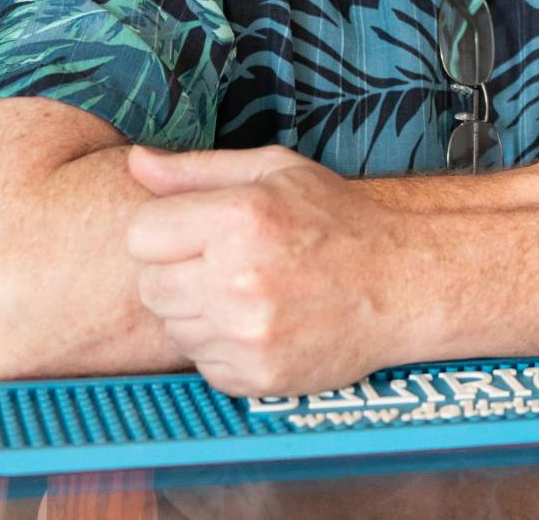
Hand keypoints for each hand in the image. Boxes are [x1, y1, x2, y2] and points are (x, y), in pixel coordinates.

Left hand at [125, 145, 403, 397]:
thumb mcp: (274, 171)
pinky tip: (260, 324)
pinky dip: (222, 348)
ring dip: (199, 314)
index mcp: (238, 219)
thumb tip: (135, 161)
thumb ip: (197, 170)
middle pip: (150, 286)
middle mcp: (237, 279)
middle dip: (178, 273)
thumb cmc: (337, 221)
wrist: (402, 284)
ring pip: (174, 329)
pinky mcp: (257, 377)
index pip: (139, 236)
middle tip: (224, 264)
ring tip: (247, 293)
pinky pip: (203, 365)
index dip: (164, 232)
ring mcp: (247, 335)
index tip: (195, 233)